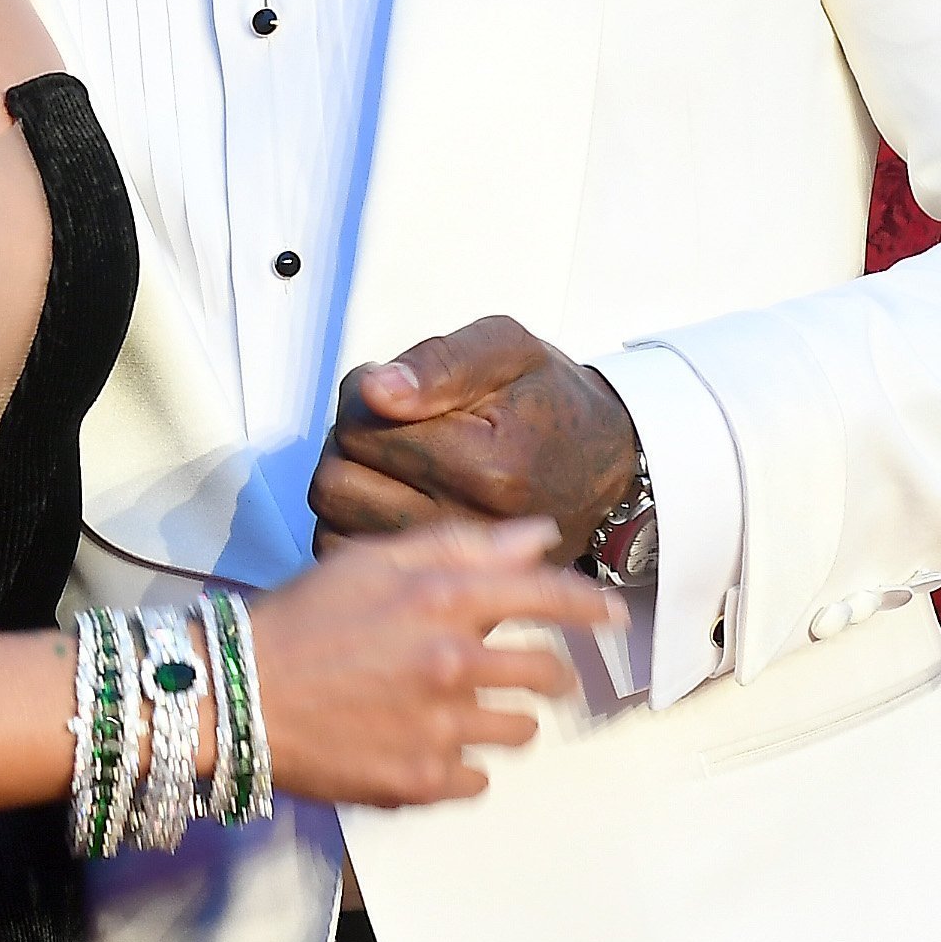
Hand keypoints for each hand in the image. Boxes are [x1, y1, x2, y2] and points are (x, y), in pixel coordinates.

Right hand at [244, 517, 620, 804]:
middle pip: (548, 675)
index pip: (548, 598)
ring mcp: (441, 728)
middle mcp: (453, 663)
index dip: (589, 605)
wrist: (234, 696)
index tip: (612, 614)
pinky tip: (425, 746)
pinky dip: (464, 766)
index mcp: (442, 599)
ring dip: (502, 720)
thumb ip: (460, 545)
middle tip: (510, 672)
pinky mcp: (423, 782)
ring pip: (520, 732)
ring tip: (456, 711)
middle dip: (540, 672)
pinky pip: (481, 780)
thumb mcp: (372, 562)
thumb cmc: (301, 620)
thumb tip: (538, 536)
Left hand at [308, 314, 641, 561]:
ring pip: (335, 525)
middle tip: (387, 428)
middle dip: (349, 445)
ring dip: (349, 488)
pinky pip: (355, 564)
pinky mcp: (444, 591)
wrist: (605, 463)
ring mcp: (457, 570)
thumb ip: (440, 362)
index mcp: (488, 467)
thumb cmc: (550, 401)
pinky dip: (352, 531)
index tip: (394, 394)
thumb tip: (377, 389)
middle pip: (338, 481)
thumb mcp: (508, 350)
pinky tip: (384, 502)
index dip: (362, 399)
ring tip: (390, 464)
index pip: (362, 429)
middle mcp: (470, 527)